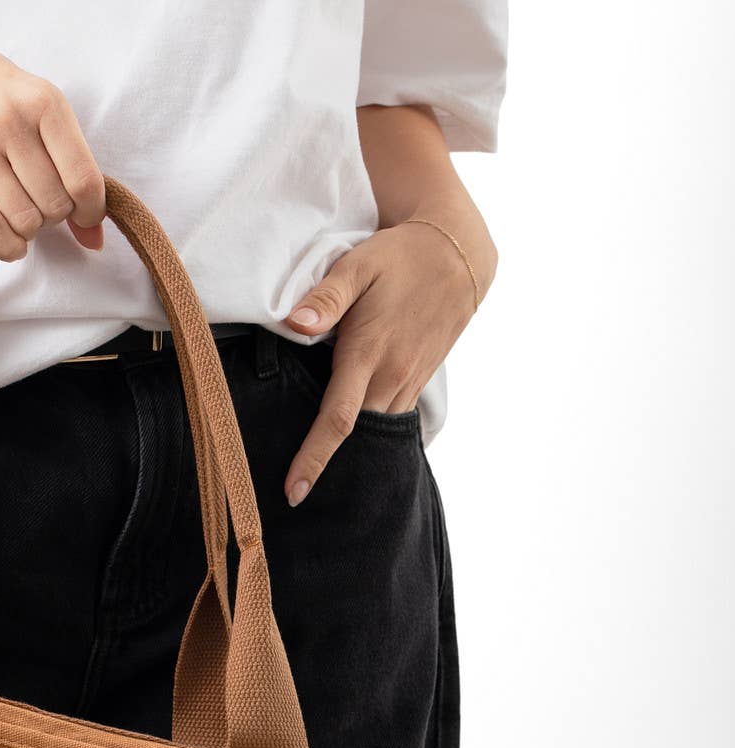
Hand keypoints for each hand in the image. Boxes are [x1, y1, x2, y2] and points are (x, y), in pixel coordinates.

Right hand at [0, 27, 105, 259]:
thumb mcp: (38, 107)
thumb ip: (72, 164)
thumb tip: (95, 238)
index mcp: (44, 101)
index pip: (83, 178)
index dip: (90, 210)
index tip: (85, 217)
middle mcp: (8, 120)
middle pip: (54, 204)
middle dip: (54, 217)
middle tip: (41, 206)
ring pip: (23, 220)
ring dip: (29, 232)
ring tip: (23, 217)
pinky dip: (6, 247)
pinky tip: (10, 243)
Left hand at [282, 213, 492, 503]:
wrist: (457, 255)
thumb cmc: (398, 258)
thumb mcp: (357, 266)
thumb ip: (325, 298)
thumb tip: (295, 323)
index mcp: (368, 354)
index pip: (337, 420)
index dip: (313, 459)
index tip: (293, 492)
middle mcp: (392, 376)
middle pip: (356, 436)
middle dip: (328, 466)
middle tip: (292, 492)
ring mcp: (409, 382)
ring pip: (376, 430)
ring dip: (351, 453)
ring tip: (316, 474)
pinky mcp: (418, 380)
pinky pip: (391, 417)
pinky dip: (370, 433)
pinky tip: (351, 442)